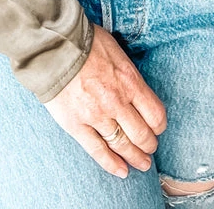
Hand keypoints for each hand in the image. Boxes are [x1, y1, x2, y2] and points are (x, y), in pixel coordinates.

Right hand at [43, 23, 166, 177]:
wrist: (53, 46)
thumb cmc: (84, 42)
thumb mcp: (116, 50)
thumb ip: (127, 73)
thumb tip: (135, 86)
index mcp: (130, 81)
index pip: (156, 115)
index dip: (159, 126)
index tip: (157, 128)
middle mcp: (117, 102)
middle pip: (142, 135)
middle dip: (149, 145)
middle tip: (150, 148)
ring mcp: (97, 116)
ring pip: (123, 146)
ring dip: (135, 158)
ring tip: (141, 164)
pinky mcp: (76, 125)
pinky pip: (98, 150)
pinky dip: (111, 164)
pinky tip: (121, 171)